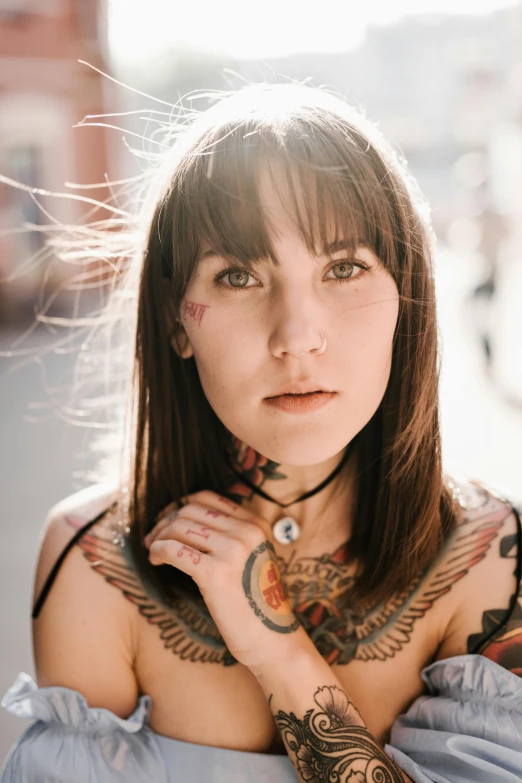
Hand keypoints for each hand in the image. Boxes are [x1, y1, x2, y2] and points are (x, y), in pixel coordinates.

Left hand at [144, 490, 302, 671]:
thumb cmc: (256, 603)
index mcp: (256, 524)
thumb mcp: (252, 557)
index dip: (180, 505)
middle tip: (153, 538)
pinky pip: (174, 550)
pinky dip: (158, 551)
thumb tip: (183, 521)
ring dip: (159, 537)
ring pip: (180, 527)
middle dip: (165, 522)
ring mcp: (232, 550)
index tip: (166, 519)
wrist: (272, 638)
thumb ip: (230, 536)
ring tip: (153, 551)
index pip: (207, 498)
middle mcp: (247, 531)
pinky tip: (155, 560)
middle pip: (190, 511)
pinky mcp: (215, 573)